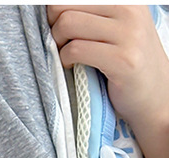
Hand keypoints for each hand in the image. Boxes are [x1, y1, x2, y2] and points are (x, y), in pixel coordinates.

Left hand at [48, 5, 168, 157]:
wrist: (154, 98)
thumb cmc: (128, 65)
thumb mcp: (116, 30)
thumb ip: (92, 16)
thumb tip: (52, 10)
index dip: (57, 11)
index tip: (59, 27)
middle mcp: (129, 9)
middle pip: (64, 6)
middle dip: (53, 28)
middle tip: (60, 44)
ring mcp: (127, 34)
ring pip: (67, 24)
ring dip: (57, 44)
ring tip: (66, 56)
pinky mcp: (121, 59)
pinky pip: (75, 49)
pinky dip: (64, 60)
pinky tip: (72, 66)